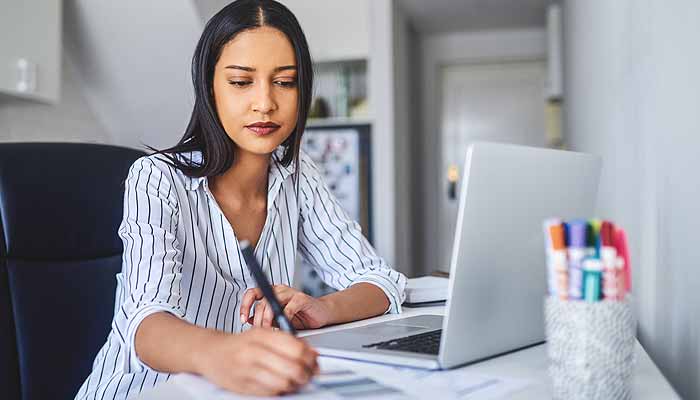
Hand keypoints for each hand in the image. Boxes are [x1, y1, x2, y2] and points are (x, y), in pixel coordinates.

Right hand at [193, 328, 318, 395]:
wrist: (210, 352)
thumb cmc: (240, 344)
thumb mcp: (263, 334)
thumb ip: (287, 342)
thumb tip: (313, 354)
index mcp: (262, 335)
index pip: (296, 348)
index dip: (311, 358)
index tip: (314, 362)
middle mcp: (254, 351)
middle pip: (293, 367)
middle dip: (306, 374)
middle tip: (308, 375)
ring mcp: (247, 369)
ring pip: (284, 382)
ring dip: (295, 384)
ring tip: (295, 381)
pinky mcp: (242, 386)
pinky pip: (270, 392)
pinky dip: (281, 390)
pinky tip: (280, 385)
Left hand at [240, 285, 332, 329]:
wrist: (321, 314)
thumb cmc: (300, 316)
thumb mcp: (277, 319)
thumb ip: (263, 318)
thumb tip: (247, 320)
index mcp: (271, 292)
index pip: (252, 293)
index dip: (244, 305)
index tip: (242, 319)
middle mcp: (279, 290)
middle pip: (261, 301)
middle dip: (257, 319)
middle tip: (259, 332)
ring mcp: (290, 293)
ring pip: (272, 303)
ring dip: (268, 319)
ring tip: (269, 331)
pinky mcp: (301, 298)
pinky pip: (289, 308)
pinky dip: (285, 319)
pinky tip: (284, 328)